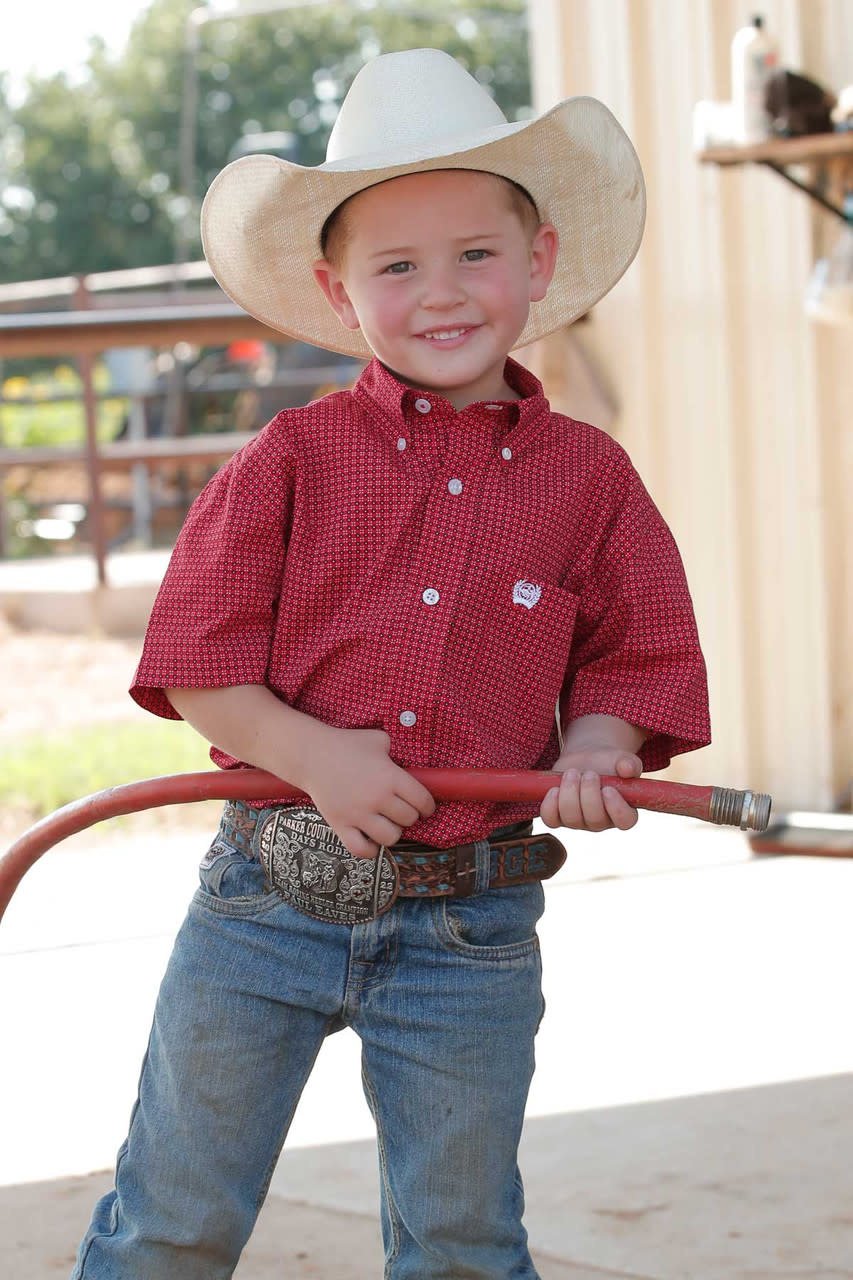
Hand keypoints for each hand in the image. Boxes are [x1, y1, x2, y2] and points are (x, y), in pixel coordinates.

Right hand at [301, 725, 434, 857]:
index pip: (423, 801)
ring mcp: (358, 814)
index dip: (428, 807)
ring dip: (393, 832)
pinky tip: (371, 839)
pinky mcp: (340, 825)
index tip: (425, 808)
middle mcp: (377, 798)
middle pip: (409, 820)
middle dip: (409, 816)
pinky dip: (371, 849)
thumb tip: (406, 762)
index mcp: (390, 777)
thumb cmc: (346, 744)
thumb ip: (396, 751)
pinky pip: (362, 850)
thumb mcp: (379, 739)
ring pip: (391, 838)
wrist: (312, 755)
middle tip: (402, 811)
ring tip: (387, 823)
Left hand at [539, 746, 640, 832]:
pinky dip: (550, 805)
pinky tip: (554, 788)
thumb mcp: (621, 760)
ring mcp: (579, 821)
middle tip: (588, 773)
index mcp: (624, 811)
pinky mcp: (559, 816)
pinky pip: (551, 819)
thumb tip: (628, 768)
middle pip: (595, 820)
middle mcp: (602, 821)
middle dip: (589, 794)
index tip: (608, 788)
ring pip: (571, 819)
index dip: (616, 809)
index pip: (625, 821)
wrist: (587, 759)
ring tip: (572, 773)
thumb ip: (628, 764)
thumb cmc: (608, 763)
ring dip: (569, 793)